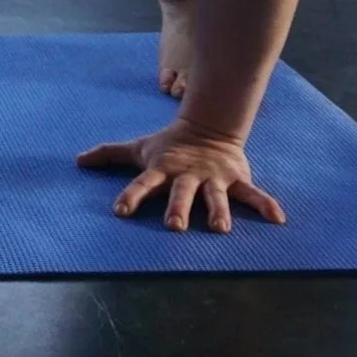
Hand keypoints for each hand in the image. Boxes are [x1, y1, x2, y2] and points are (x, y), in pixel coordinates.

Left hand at [76, 117, 285, 233]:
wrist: (209, 126)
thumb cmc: (169, 145)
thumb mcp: (139, 148)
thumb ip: (110, 154)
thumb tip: (78, 160)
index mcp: (163, 170)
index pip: (142, 183)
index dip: (131, 196)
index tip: (120, 211)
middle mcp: (187, 176)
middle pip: (181, 193)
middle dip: (177, 208)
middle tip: (174, 226)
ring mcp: (212, 178)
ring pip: (215, 197)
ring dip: (219, 212)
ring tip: (221, 229)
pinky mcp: (235, 179)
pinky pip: (252, 194)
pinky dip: (266, 204)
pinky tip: (278, 218)